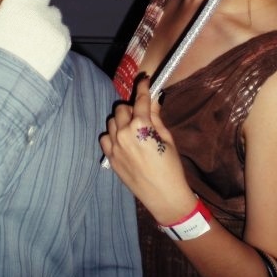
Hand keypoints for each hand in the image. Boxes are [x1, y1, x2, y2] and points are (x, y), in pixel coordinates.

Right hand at [0, 0, 70, 79]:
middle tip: (18, 26)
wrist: (9, 83)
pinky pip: (60, 30)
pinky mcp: (64, 38)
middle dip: (32, 6)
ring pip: (51, 14)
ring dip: (43, 21)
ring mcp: (53, 23)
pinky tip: (38, 49)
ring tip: (28, 41)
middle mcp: (38, 9)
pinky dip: (52, 36)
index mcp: (17, 2)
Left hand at [100, 76, 192, 223]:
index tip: (144, 80)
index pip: (140, 100)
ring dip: (122, 121)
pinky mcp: (110, 158)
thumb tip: (153, 99)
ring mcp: (115, 146)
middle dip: (132, 108)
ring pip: (112, 121)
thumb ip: (156, 117)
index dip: (143, 87)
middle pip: (122, 108)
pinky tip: (124, 141)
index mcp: (141, 126)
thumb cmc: (171, 167)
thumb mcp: (167, 138)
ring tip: (134, 130)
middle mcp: (124, 133)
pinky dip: (113, 135)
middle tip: (142, 115)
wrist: (164, 196)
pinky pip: (105, 137)